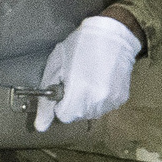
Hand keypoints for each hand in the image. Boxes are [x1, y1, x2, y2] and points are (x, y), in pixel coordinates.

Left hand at [34, 14, 139, 130]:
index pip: (63, 116)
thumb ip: (46, 101)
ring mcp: (112, 100)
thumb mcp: (55, 68)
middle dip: (72, 104)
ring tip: (88, 80)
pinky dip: (99, 99)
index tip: (63, 89)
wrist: (112, 34)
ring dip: (86, 103)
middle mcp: (97, 101)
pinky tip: (100, 81)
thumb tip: (40, 127)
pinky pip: (105, 107)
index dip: (59, 103)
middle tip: (75, 81)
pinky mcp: (122, 98)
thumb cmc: (79, 46)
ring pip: (91, 113)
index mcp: (79, 93)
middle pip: (77, 116)